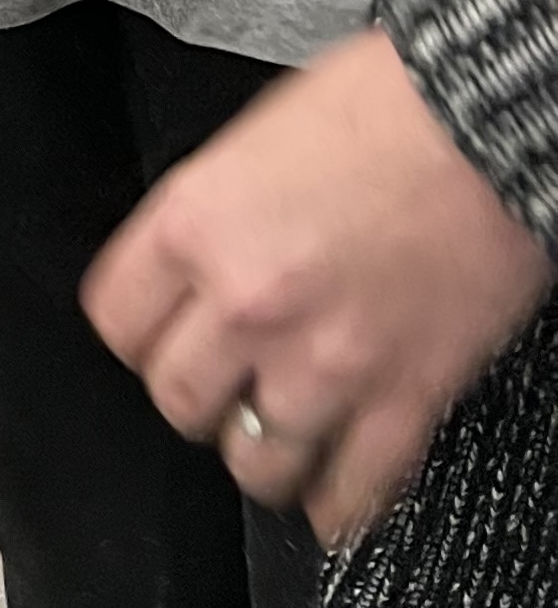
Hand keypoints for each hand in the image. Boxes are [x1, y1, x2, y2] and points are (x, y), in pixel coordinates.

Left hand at [83, 28, 556, 544]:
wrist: (488, 119)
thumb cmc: (386, 102)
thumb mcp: (258, 136)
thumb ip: (219, 211)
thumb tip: (205, 258)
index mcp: (195, 225)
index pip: (118, 319)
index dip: (138, 332)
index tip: (156, 336)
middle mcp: (246, 302)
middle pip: (178, 396)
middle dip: (195, 395)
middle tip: (220, 386)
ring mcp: (325, 360)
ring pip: (256, 458)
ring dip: (261, 453)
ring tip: (274, 441)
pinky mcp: (406, 396)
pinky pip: (354, 487)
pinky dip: (339, 505)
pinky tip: (333, 500)